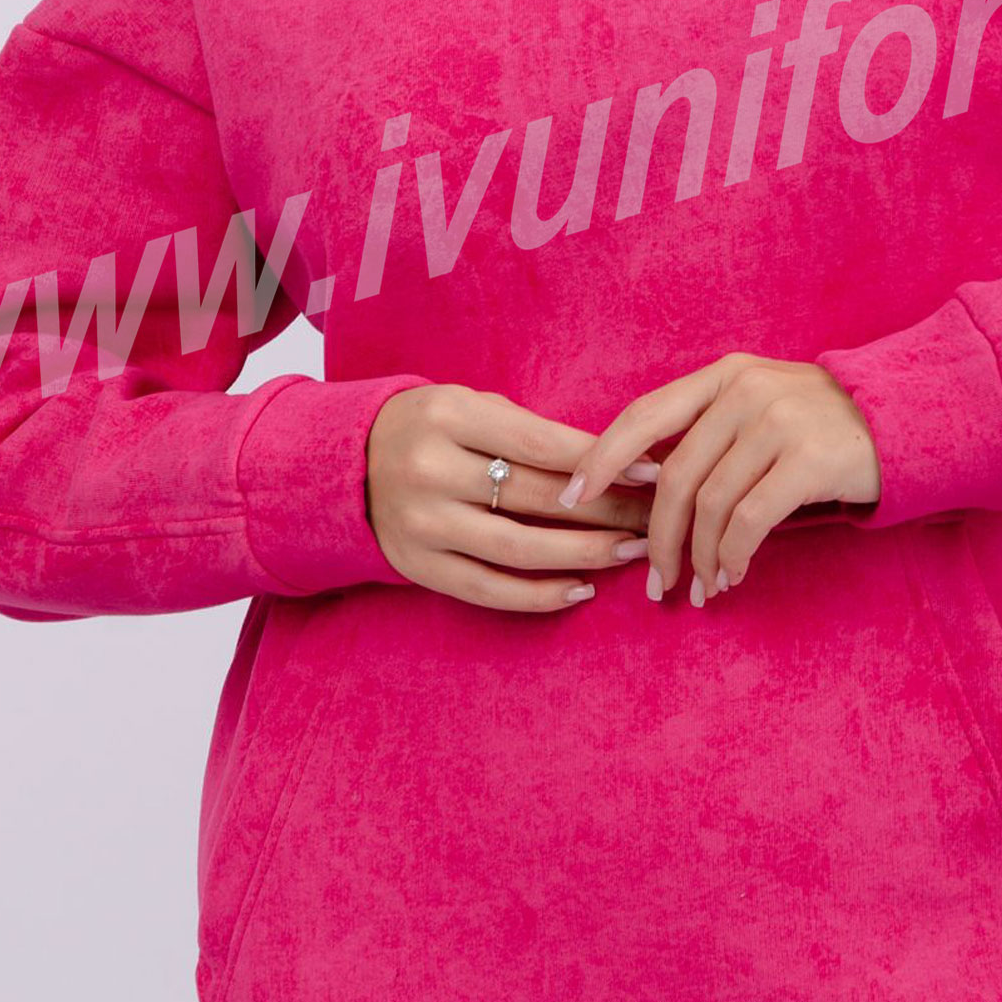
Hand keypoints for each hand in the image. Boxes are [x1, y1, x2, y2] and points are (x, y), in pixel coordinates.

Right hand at [365, 384, 663, 612]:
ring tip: (632, 552)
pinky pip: (489, 589)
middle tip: (655, 517)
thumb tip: (618, 462)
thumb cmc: (431, 428)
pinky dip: (540, 595)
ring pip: (519, 548)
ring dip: (585, 554)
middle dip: (607, 510)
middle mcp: (430, 470)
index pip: (540, 444)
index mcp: (448, 415)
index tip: (653, 473)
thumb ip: (529, 431)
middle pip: (536, 497)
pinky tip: (583, 588)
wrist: (345, 463)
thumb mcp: (470, 406)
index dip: (603, 462)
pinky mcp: (417, 567)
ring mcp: (421, 524)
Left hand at [558, 354, 881, 606]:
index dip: (601, 457)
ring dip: (699, 557)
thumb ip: (709, 430)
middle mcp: (746, 391)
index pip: (644, 414)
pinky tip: (732, 575)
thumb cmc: (824, 423)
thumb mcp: (762, 405)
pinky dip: (732, 556)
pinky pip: (750, 521)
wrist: (909, 417)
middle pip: (674, 474)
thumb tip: (641, 484)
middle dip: (656, 536)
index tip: (572, 498)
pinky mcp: (811, 459)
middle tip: (655, 582)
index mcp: (724, 375)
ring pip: (711, 504)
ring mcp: (780, 422)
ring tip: (702, 589)